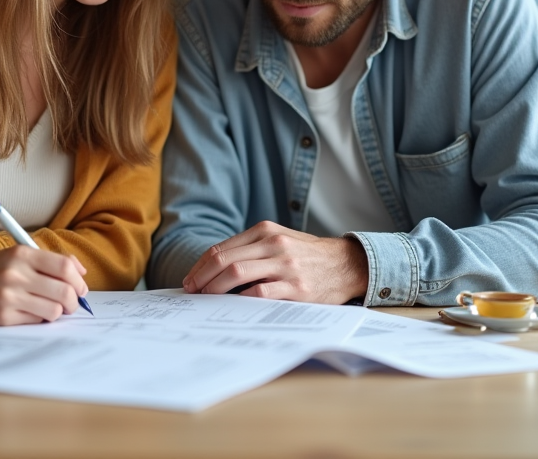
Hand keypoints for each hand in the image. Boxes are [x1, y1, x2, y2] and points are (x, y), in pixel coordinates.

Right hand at [0, 247, 89, 325]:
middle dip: (75, 301)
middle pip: (64, 292)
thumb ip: (49, 261)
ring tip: (51, 308)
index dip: (79, 281)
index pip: (65, 268)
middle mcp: (16, 274)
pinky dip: (40, 318)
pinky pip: (36, 321)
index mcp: (22, 254)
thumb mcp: (16, 255)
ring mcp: (9, 297)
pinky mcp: (3, 317)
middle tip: (72, 303)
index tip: (80, 288)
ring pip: (54, 311)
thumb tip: (81, 273)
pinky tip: (30, 312)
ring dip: (58, 312)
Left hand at [182, 221, 367, 303]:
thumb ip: (252, 249)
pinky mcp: (296, 287)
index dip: (201, 265)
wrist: (347, 264)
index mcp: (265, 231)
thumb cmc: (307, 255)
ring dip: (215, 288)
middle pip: (224, 259)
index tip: (190, 279)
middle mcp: (274, 244)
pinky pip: (260, 292)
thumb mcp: (280, 240)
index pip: (222, 248)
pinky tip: (232, 306)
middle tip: (191, 291)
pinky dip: (241, 299)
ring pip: (237, 273)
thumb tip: (215, 270)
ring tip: (206, 299)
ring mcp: (285, 265)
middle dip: (201, 277)